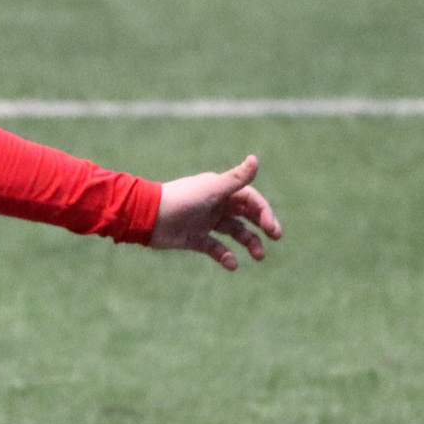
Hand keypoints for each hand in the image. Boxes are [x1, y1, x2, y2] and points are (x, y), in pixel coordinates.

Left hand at [150, 153, 281, 270]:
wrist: (147, 218)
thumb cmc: (181, 200)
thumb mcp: (211, 190)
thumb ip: (236, 179)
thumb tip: (255, 158)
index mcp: (221, 191)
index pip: (251, 200)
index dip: (263, 212)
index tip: (271, 228)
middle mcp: (215, 205)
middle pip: (246, 215)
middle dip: (262, 225)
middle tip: (275, 237)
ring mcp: (206, 222)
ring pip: (234, 232)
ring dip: (248, 243)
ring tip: (258, 256)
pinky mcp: (195, 239)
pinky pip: (216, 248)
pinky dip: (225, 256)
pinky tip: (232, 265)